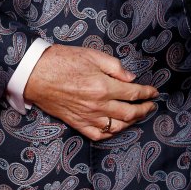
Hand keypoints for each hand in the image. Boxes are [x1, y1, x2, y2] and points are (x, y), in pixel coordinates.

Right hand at [25, 43, 158, 140]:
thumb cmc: (62, 60)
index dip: (147, 93)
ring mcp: (87, 116)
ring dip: (131, 123)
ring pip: (116, 127)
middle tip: (151, 106)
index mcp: (103, 86)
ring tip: (137, 116)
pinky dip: (111, 133)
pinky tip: (116, 128)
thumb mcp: (92, 55)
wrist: (36, 74)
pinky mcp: (76, 122)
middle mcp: (98, 105)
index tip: (154, 93)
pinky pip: (98, 134)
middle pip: (129, 113)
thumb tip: (131, 78)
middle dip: (144, 110)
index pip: (133, 93)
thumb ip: (115, 67)